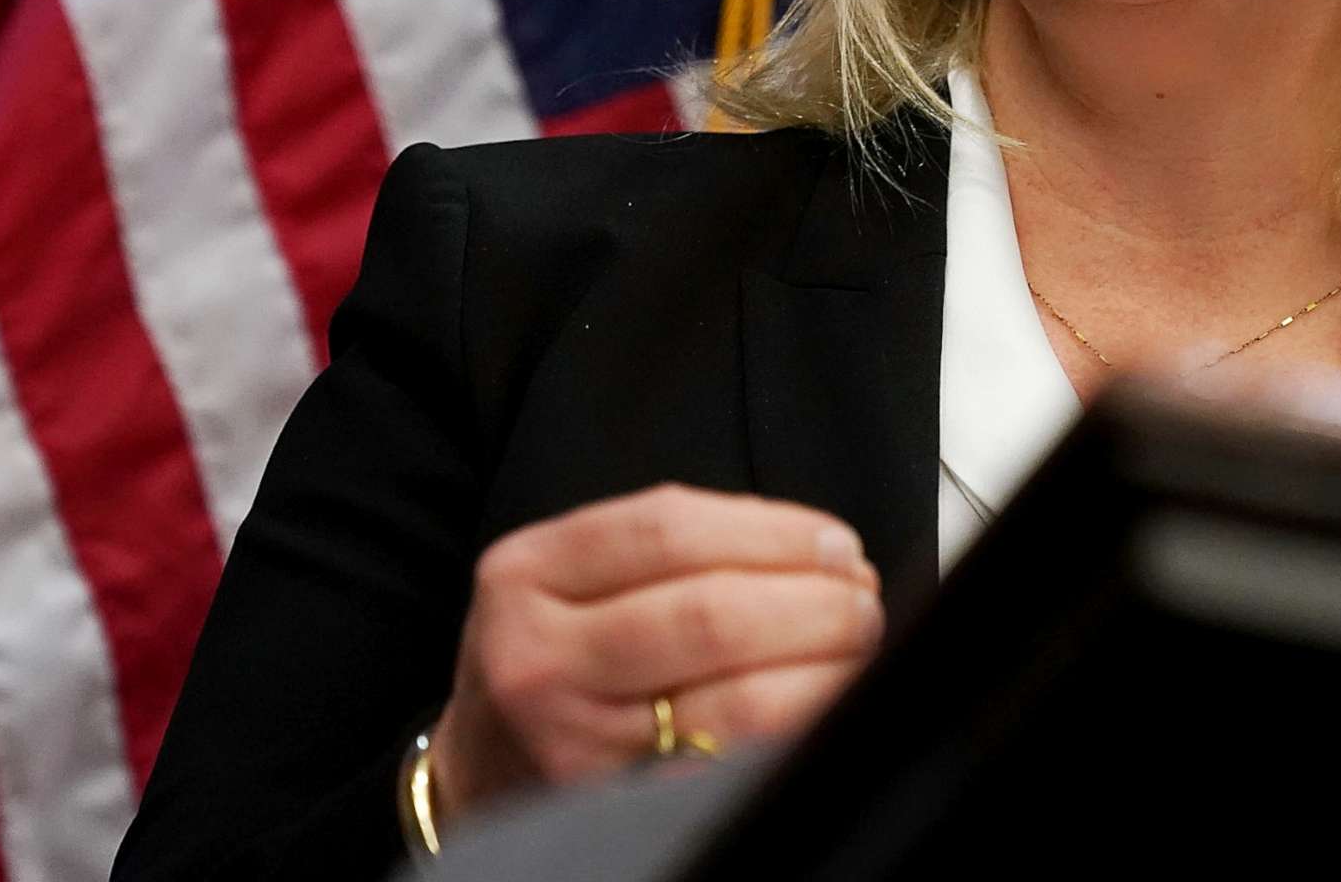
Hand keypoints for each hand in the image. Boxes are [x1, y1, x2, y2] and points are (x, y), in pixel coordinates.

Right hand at [427, 483, 883, 819]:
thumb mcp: (565, 579)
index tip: (835, 541)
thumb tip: (815, 546)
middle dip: (814, 602)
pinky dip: (797, 730)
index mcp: (527, 575)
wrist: (479, 771)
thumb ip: (665, 548)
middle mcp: (539, 658)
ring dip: (823, 667)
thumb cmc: (549, 659)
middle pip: (711, 615)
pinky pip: (733, 768)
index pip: (669, 531)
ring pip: (736, 703)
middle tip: (861, 597)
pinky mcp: (612, 809)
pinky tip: (826, 704)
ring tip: (856, 645)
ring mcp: (574, 744)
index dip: (774, 532)